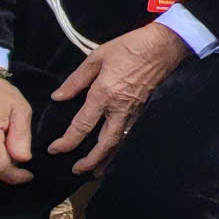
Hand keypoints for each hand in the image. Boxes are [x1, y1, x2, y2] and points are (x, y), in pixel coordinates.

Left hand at [48, 21, 190, 174]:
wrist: (163, 46)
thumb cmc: (130, 48)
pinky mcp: (145, 111)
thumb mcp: (97, 57)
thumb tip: (58, 97)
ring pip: (119, 143)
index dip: (67, 142)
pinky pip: (130, 135)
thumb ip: (76, 80)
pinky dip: (121, 148)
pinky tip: (116, 152)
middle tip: (77, 171)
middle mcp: (119, 108)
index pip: (81, 126)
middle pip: (104, 144)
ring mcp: (134, 112)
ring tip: (96, 172)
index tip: (55, 149)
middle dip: (90, 161)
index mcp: (103, 94)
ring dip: (107, 160)